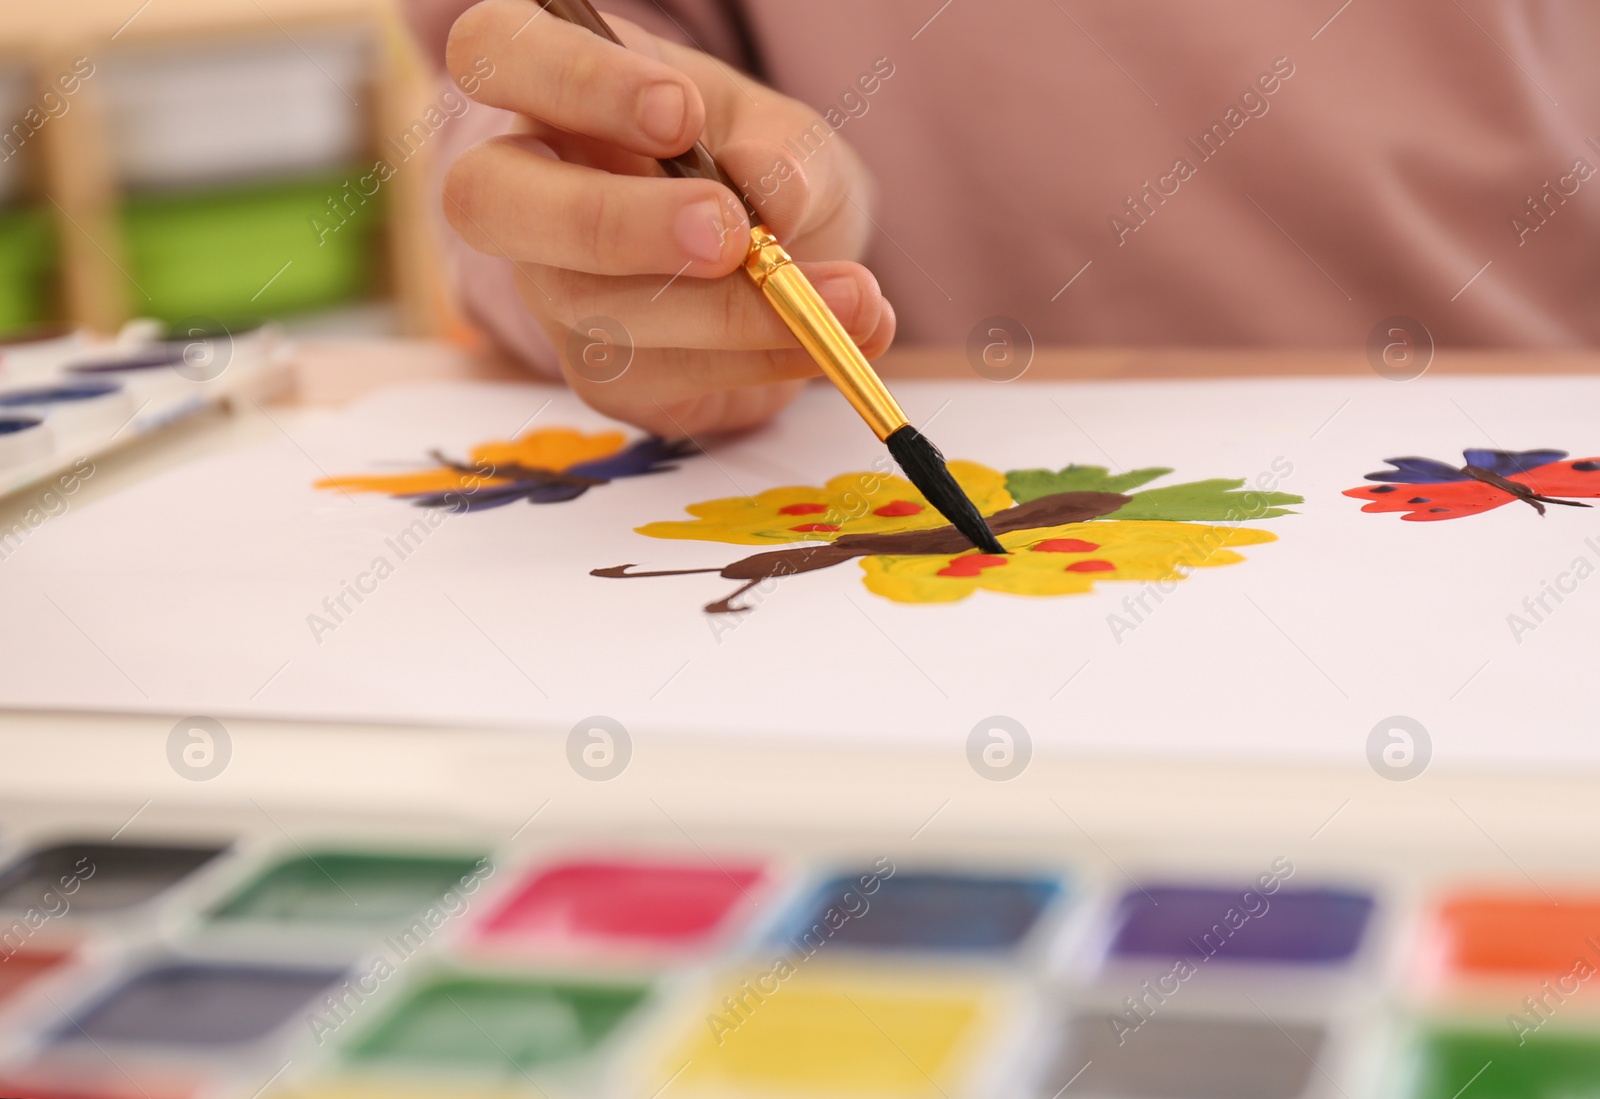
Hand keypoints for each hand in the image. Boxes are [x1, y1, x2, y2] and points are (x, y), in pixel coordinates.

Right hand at [443, 0, 895, 436]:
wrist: (788, 272)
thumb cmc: (760, 169)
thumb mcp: (787, 135)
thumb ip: (783, 151)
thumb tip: (771, 190)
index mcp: (556, 93)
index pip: (492, 51)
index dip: (572, 80)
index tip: (680, 113)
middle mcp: (526, 192)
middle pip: (486, 200)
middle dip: (610, 220)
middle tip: (726, 232)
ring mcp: (552, 292)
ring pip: (595, 308)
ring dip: (730, 309)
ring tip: (842, 294)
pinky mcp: (600, 376)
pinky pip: (662, 376)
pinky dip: (760, 359)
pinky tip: (826, 335)